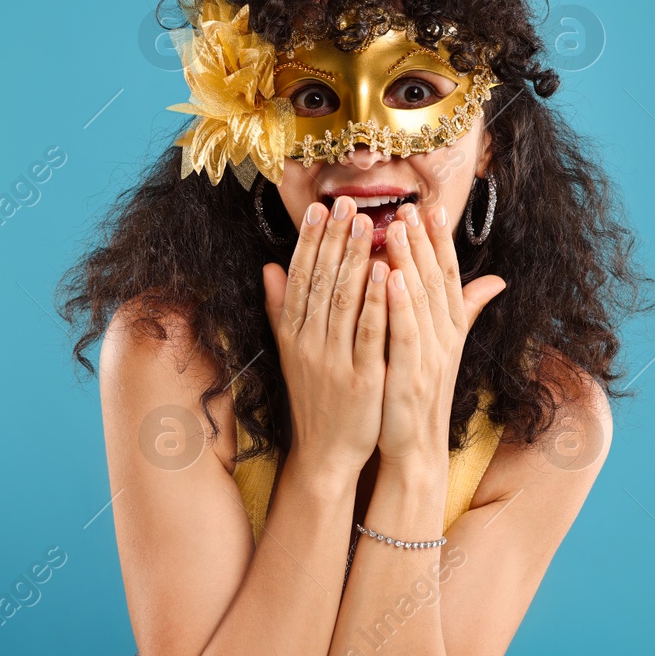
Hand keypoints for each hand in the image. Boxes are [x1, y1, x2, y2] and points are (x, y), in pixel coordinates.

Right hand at [262, 196, 389, 479]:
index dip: (309, 242)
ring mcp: (333, 361)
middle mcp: (308, 343)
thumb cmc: (316, 397)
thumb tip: (269, 266)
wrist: (327, 452)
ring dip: (354, 258)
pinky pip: (368, 333)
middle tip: (346, 203)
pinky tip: (385, 271)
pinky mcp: (360, 379)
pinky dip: (375, 300)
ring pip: (342, 300)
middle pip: (320, 281)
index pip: (300, 278)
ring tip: (367, 223)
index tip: (320, 209)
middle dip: (333, 239)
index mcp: (293, 334)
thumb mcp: (292, 352)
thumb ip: (282, 309)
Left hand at [378, 201, 506, 471]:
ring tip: (399, 227)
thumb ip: (465, 311)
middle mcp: (445, 339)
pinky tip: (388, 276)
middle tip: (411, 206)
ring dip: (411, 261)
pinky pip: (405, 332)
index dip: (441, 243)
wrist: (413, 450)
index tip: (431, 209)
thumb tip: (497, 280)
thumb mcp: (444, 349)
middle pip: (437, 281)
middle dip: (425, 241)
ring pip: (421, 300)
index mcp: (450, 331)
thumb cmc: (419, 396)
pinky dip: (398, 303)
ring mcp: (430, 357)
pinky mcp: (410, 376)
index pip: (448, 278)